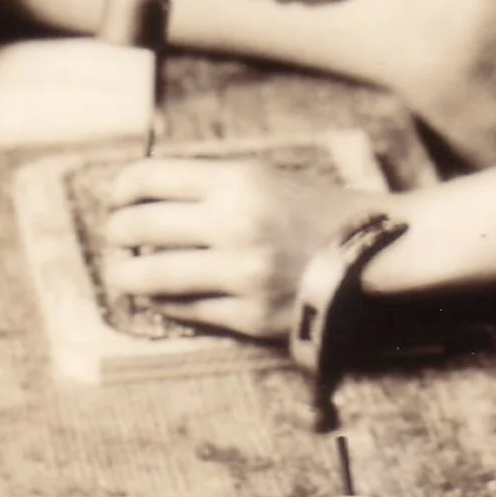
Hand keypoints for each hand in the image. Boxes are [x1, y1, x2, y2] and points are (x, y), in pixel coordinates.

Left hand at [101, 154, 372, 340]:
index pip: (147, 179)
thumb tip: (141, 200)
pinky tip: (162, 297)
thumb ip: (208, 187)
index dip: (121, 190)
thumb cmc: (316, 214)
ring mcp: (241, 274)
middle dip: (116, 234)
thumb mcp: (265, 179)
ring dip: (126, 276)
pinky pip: (184, 312)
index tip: (117, 199)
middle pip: (138, 228)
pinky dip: (164, 303)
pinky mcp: (251, 316)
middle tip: (115, 239)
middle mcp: (235, 225)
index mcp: (238, 181)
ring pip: (150, 277)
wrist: (380, 258)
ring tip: (124, 275)